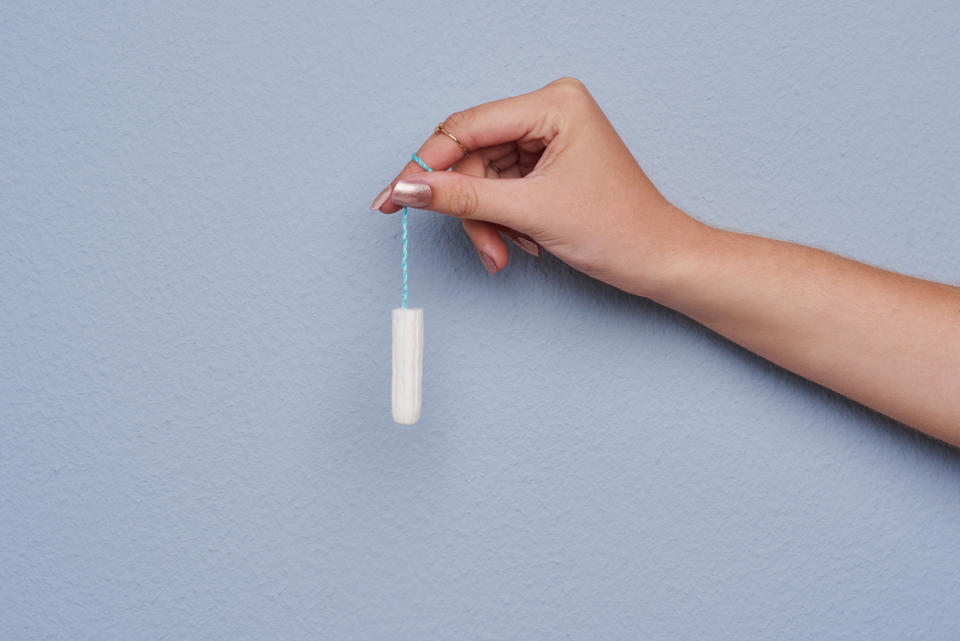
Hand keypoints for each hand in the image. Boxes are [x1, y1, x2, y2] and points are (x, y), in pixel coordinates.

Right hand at [370, 77, 708, 297]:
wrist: (657, 260)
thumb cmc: (619, 229)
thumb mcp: (531, 212)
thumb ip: (462, 197)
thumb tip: (408, 188)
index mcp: (553, 104)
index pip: (466, 129)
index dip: (425, 167)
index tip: (392, 198)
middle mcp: (548, 112)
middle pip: (471, 158)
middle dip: (471, 209)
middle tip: (484, 247)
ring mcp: (545, 138)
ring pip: (481, 179)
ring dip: (486, 222)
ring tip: (507, 251)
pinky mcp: (544, 164)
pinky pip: (498, 190)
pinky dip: (501, 222)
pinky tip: (522, 241)